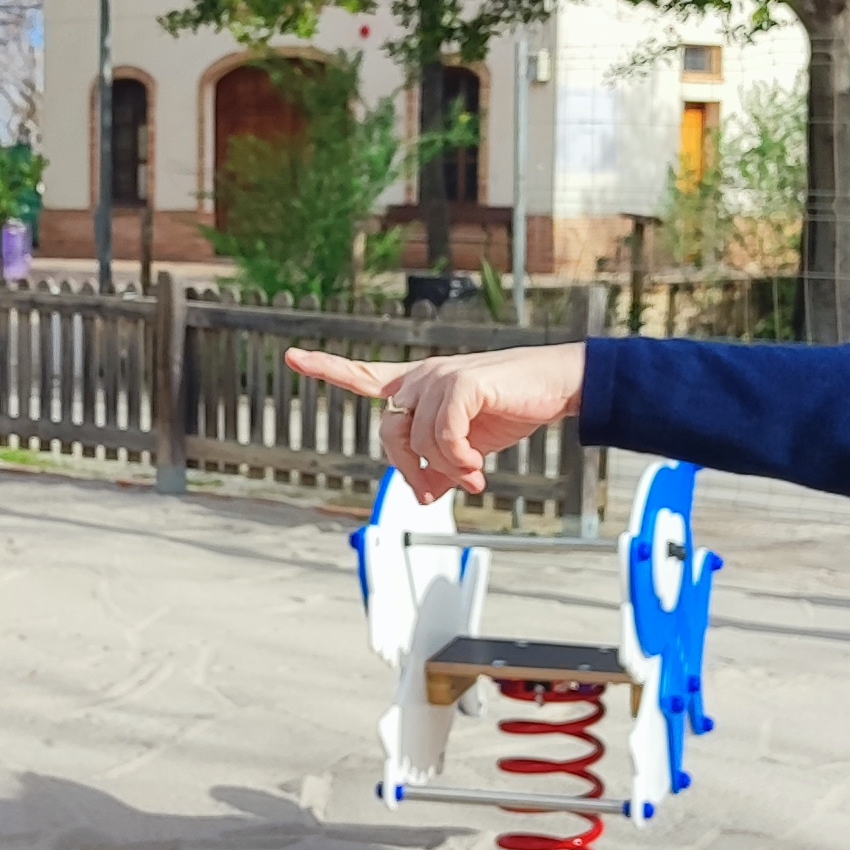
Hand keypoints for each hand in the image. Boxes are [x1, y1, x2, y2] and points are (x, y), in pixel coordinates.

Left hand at [287, 343, 587, 500]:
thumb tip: (425, 493)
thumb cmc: (513, 407)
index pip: (365, 375)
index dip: (328, 368)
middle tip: (437, 492)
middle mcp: (422, 377)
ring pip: (418, 440)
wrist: (556, 386)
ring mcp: (439, 376)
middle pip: (390, 434)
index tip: (293, 357)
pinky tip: (476, 467)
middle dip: (411, 471)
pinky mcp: (460, 382)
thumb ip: (442, 466)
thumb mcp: (470, 446)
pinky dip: (457, 458)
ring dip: (446, 469)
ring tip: (473, 476)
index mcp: (419, 386)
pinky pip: (442, 434)